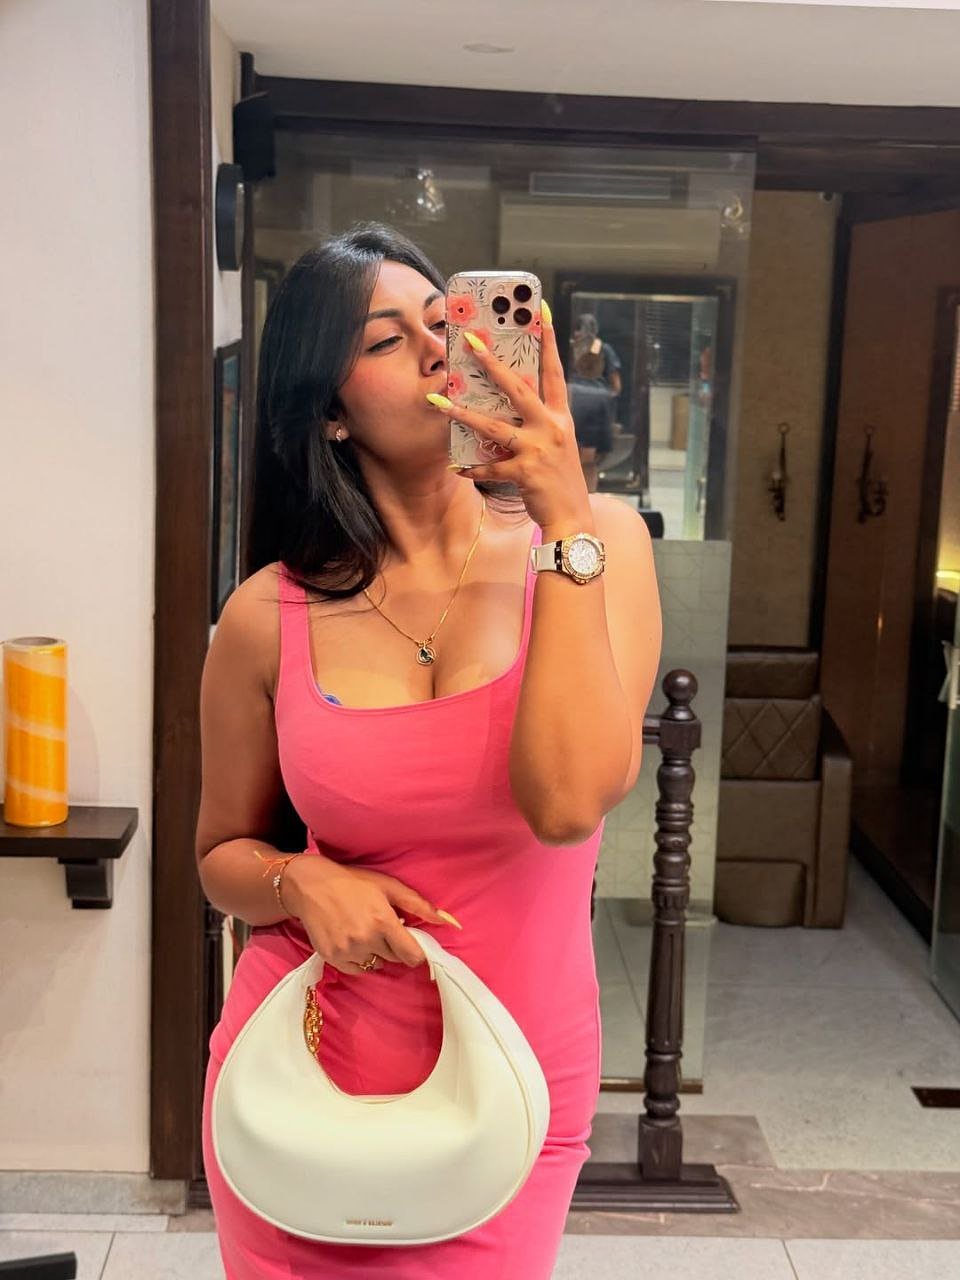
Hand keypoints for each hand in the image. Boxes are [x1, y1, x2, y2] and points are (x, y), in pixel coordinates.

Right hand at [282, 854, 461, 976]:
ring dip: (376, 953)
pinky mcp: (332, 958)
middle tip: (382, 928)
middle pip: (394, 959)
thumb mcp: (389, 886)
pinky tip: (352, 940)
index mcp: (383, 922)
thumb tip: (448, 922)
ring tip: (365, 932)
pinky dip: (359, 960)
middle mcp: (366, 940)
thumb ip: (419, 905)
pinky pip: (356, 970)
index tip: (411, 944)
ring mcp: (347, 951)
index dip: (416, 952)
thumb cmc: (354, 882)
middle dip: (394, 947)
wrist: (311, 886)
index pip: (412, 956)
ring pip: (375, 965)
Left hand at [427, 306, 593, 533]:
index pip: (554, 372)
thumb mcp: (556, 444)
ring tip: (439, 403)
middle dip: (492, 365)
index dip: (549, 342)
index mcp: (560, 417)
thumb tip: (506, 406)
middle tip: (471, 343)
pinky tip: (458, 467)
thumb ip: (536, 424)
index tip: (541, 312)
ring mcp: (538, 449)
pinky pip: (491, 467)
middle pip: (518, 389)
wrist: (573, 518)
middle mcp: (551, 428)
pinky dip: (473, 468)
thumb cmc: (560, 479)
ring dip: (464, 414)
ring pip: (494, 426)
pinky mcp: (525, 472)